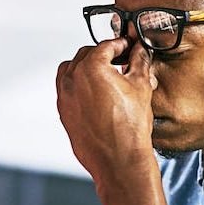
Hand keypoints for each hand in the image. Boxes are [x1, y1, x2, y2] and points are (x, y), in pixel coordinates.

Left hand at [56, 39, 155, 182]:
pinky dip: (79, 85)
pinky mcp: (63, 112)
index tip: (128, 47)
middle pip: (87, 54)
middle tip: (121, 60)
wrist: (119, 160)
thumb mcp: (141, 87)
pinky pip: (67, 90)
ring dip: (87, 68)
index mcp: (91, 67)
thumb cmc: (129, 128)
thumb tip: (139, 51)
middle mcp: (72, 79)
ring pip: (72, 70)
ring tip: (106, 76)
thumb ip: (139, 62)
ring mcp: (64, 97)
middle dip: (104, 54)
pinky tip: (96, 94)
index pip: (106, 45)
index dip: (121, 44)